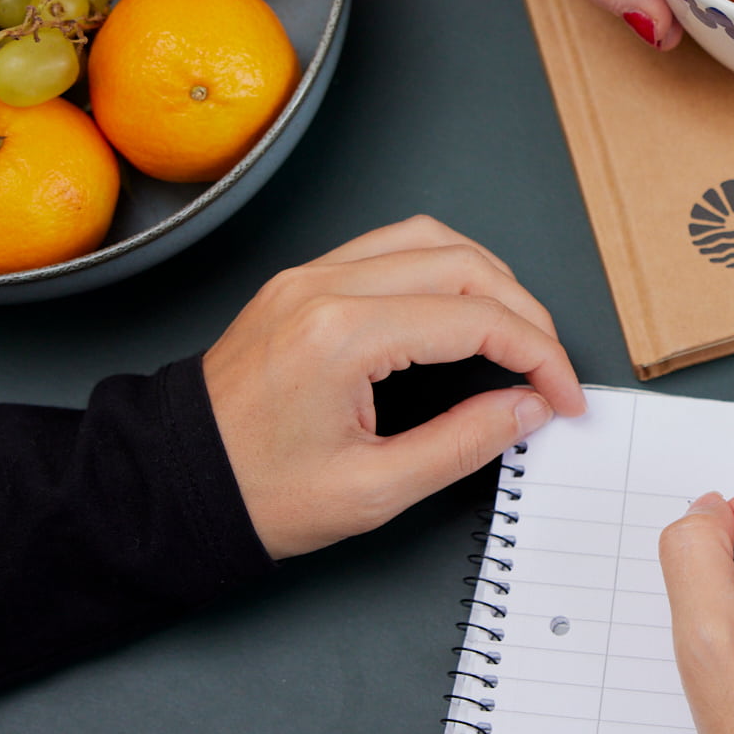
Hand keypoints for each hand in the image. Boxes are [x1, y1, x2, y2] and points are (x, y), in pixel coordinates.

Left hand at [203, 216, 584, 558]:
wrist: (170, 484)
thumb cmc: (255, 493)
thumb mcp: (374, 490)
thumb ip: (465, 443)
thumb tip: (529, 407)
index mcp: (343, 335)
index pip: (477, 320)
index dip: (540, 356)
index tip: (563, 396)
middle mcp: (325, 287)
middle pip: (465, 265)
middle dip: (525, 315)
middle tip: (548, 369)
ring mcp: (309, 277)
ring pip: (430, 240)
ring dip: (487, 280)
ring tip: (514, 334)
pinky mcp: (300, 282)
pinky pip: (390, 248)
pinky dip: (442, 271)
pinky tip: (459, 312)